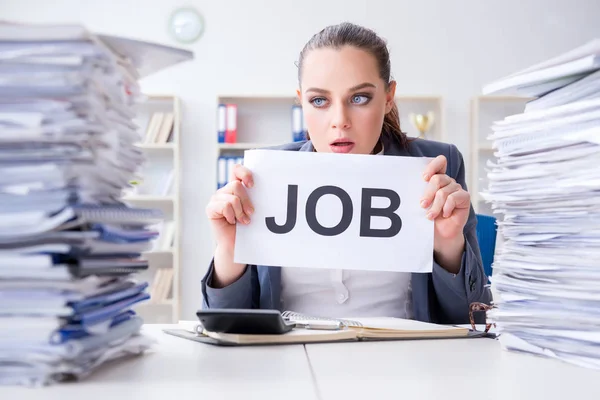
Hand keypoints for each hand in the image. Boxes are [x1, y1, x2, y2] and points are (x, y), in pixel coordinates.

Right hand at [205, 164, 254, 288]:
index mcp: (236, 187)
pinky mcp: (211, 208)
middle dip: (247, 201)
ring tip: (243, 221)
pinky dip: (232, 215)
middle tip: (251, 213)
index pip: (237, 169)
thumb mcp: (254, 209)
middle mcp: (225, 190)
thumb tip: (273, 188)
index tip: (252, 185)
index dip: (244, 173)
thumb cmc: (248, 227)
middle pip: (236, 185)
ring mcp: (216, 198)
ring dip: (240, 211)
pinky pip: (224, 206)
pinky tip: (232, 222)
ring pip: (232, 198)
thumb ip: (256, 198)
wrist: (237, 244)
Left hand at [421, 155, 469, 271]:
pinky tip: (444, 214)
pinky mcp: (464, 197)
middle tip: (422, 205)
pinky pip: (453, 198)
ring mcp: (456, 188)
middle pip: (438, 179)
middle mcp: (448, 181)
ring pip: (444, 192)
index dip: (433, 166)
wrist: (440, 233)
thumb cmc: (429, 217)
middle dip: (428, 193)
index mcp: (437, 178)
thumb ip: (419, 193)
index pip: (440, 162)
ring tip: (430, 216)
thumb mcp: (422, 203)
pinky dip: (446, 208)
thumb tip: (406, 187)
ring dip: (435, 206)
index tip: (424, 178)